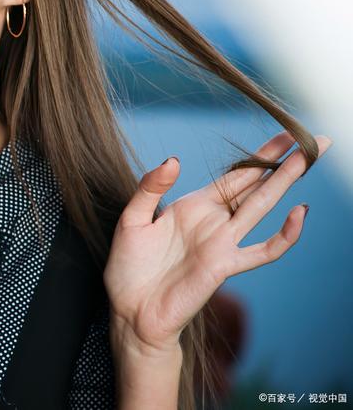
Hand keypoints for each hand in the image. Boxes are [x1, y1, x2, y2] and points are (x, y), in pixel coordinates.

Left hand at [104, 131, 332, 352]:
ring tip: (309, 158)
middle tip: (316, 139)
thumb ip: (150, 187)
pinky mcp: (224, 266)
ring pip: (263, 206)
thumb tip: (173, 159)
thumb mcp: (131, 219)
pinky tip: (298, 213)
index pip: (236, 174)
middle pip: (257, 185)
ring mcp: (223, 242)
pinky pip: (263, 250)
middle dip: (285, 162)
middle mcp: (214, 221)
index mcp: (193, 205)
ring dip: (286, 182)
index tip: (286, 133)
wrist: (130, 311)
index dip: (260, 154)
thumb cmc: (128, 267)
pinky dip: (284, 235)